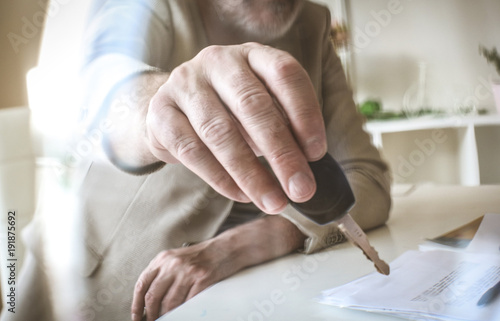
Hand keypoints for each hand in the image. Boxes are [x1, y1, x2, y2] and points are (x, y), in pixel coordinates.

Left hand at [130, 240, 235, 320]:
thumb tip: (149, 300)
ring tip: (168, 319)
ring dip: (167, 316)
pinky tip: (183, 313)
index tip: (137, 316)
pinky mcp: (202, 279)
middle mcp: (172, 264)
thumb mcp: (177, 258)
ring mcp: (187, 272)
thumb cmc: (202, 255)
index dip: (136, 304)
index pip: (142, 284)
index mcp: (163, 259)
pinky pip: (187, 303)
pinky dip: (184, 312)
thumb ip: (163, 274)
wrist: (226, 248)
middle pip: (153, 296)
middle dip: (151, 315)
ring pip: (169, 303)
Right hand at [146, 42, 326, 213]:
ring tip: (273, 202)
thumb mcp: (260, 107)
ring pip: (220, 132)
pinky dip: (219, 178)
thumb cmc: (229, 110)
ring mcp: (185, 84)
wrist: (172, 108)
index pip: (285, 74)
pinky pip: (191, 150)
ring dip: (251, 173)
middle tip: (301, 189)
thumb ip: (284, 125)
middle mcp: (218, 61)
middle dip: (281, 153)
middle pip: (253, 106)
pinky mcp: (161, 112)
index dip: (305, 113)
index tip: (317, 153)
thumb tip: (306, 165)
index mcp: (252, 55)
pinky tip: (241, 194)